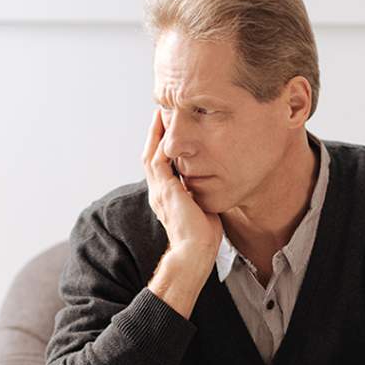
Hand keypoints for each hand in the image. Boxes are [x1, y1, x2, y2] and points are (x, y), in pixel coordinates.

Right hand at [143, 109, 222, 256]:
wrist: (195, 251)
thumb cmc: (203, 236)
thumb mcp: (202, 208)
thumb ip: (201, 194)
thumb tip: (214, 184)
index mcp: (166, 197)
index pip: (161, 166)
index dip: (163, 148)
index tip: (170, 131)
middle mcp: (158, 192)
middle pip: (151, 156)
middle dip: (155, 134)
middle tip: (160, 114)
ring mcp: (159, 191)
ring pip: (151, 154)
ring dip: (156, 134)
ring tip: (161, 114)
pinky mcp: (165, 190)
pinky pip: (158, 161)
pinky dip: (160, 145)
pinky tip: (167, 130)